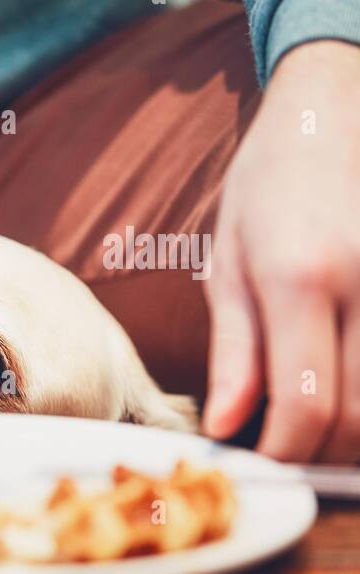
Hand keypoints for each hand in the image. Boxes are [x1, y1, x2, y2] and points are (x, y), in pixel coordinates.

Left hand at [204, 41, 359, 463]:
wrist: (335, 109)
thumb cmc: (269, 185)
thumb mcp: (229, 264)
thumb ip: (235, 352)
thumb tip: (227, 426)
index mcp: (302, 277)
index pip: (305, 403)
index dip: (285, 452)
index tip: (260, 464)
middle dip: (322, 453)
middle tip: (288, 456)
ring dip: (359, 433)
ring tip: (318, 428)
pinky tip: (349, 387)